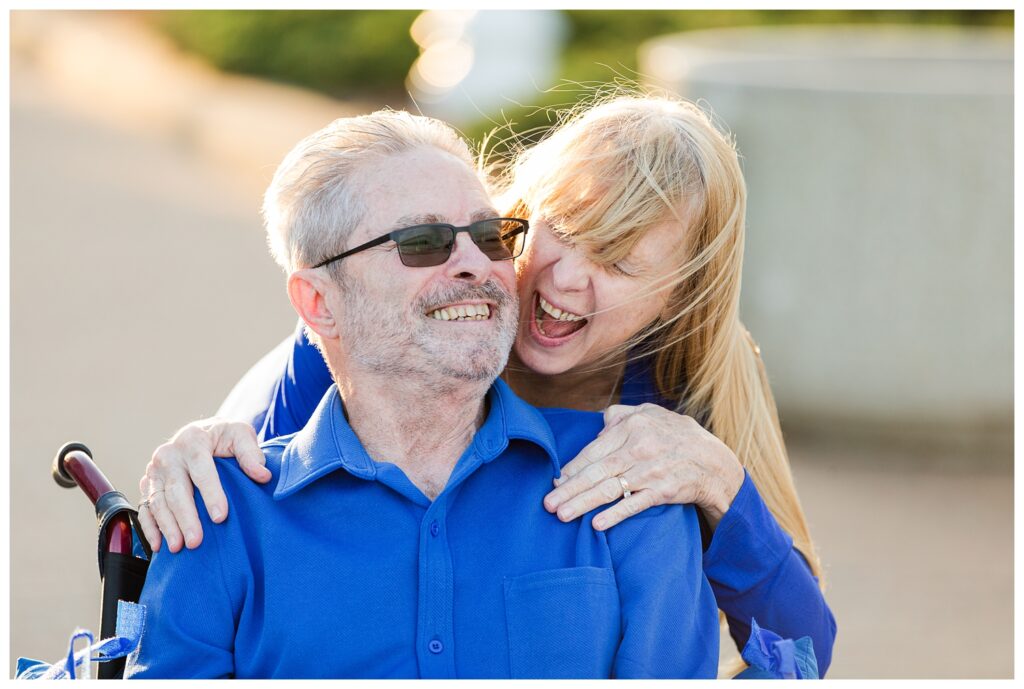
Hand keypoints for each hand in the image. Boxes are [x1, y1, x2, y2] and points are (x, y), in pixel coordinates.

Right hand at [137, 418, 270, 552]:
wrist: (199, 433)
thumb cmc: (223, 437)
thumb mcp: (240, 435)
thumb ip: (250, 453)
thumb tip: (263, 475)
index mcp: (192, 440)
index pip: (201, 469)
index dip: (211, 494)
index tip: (221, 517)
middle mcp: (169, 455)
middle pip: (176, 490)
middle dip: (186, 518)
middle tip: (196, 541)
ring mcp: (154, 471)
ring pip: (158, 501)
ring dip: (167, 526)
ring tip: (178, 547)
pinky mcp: (147, 484)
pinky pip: (145, 508)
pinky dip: (150, 527)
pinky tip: (159, 544)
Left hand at [542, 403, 744, 530]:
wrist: (714, 461)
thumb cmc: (677, 436)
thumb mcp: (652, 414)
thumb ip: (622, 415)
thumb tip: (598, 426)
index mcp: (633, 425)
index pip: (594, 450)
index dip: (572, 468)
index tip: (555, 481)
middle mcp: (640, 446)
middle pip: (596, 471)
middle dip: (569, 488)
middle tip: (548, 504)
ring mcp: (652, 469)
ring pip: (610, 488)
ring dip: (583, 503)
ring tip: (562, 515)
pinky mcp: (664, 490)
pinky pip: (634, 504)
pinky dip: (615, 515)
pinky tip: (596, 524)